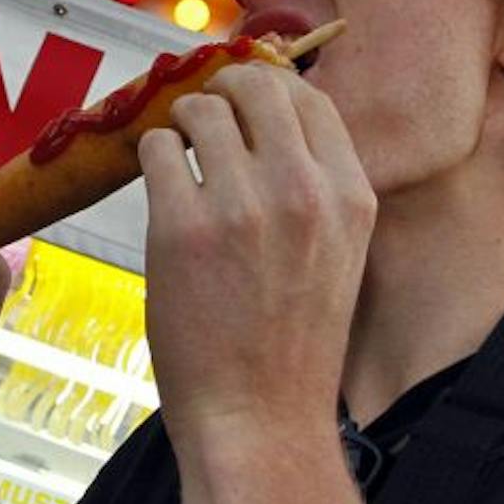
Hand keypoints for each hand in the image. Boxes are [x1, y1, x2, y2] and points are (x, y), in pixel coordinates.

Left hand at [137, 63, 374, 442]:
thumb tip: (271, 123)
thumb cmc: (293, 344)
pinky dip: (153, 158)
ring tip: (181, 160)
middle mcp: (302, 189)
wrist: (259, 417)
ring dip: (184, 126)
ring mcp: (240, 205)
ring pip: (201, 111)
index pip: (310, 98)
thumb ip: (316, 189)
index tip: (246, 104)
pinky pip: (158, 149)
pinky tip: (161, 188)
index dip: (271, 88)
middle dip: (224, 91)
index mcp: (350, 196)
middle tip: (204, 116)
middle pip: (256, 87)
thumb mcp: (338, 255)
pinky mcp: (180, 227)